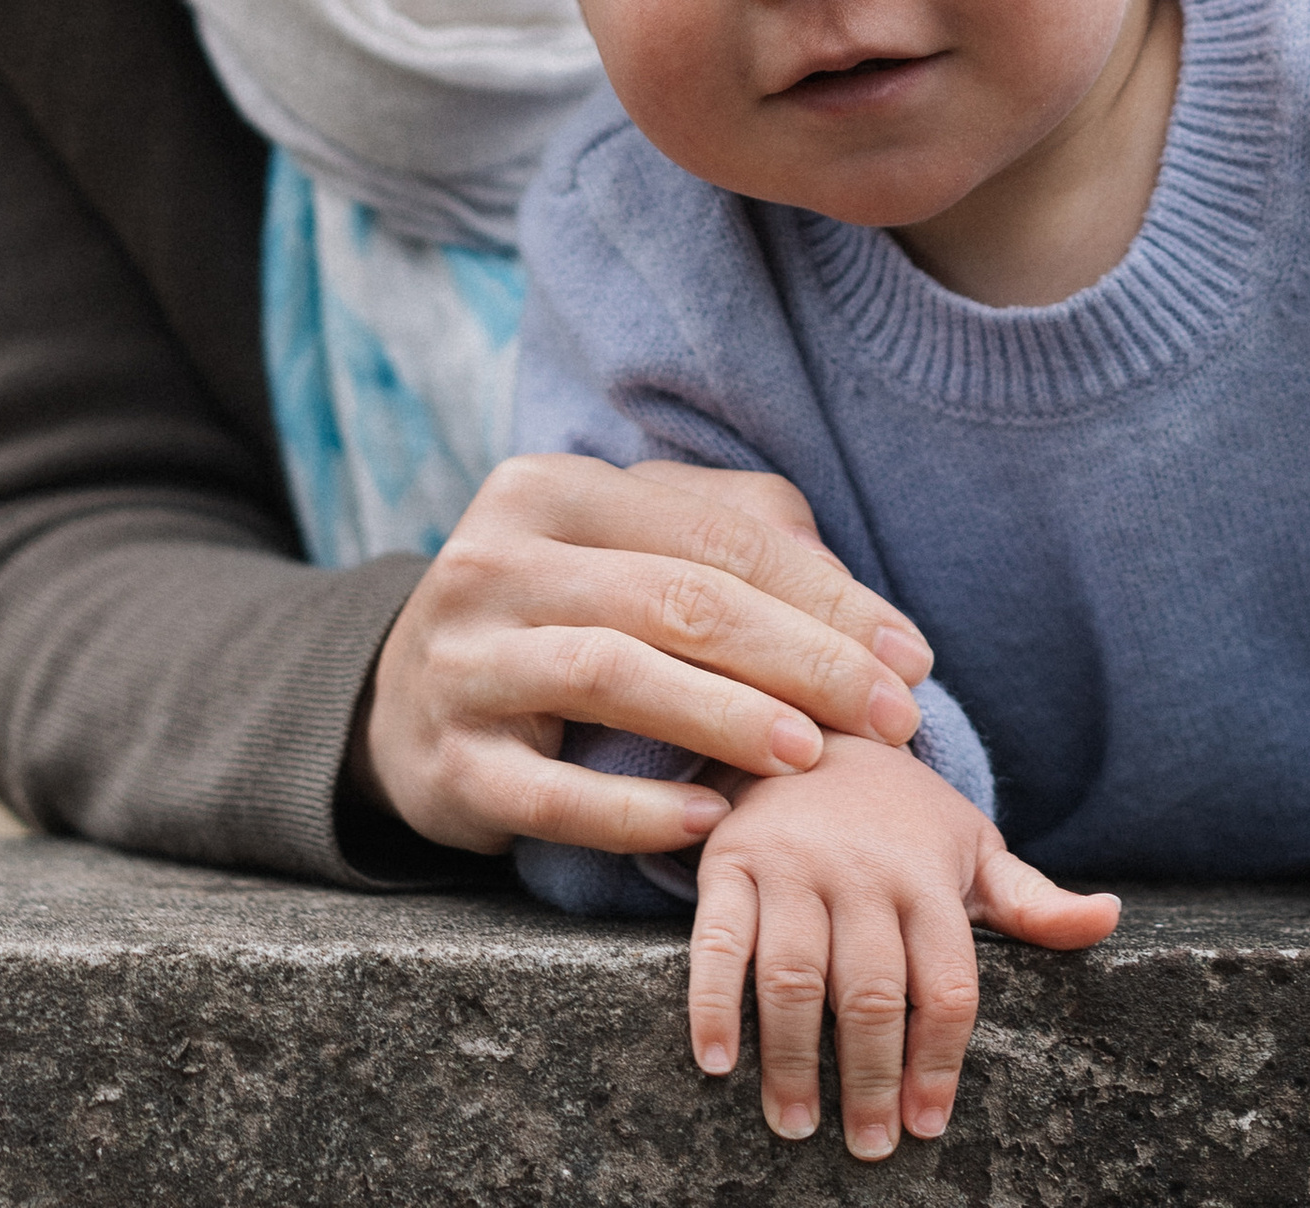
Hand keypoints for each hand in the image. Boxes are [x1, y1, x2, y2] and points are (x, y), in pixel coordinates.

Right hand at [357, 453, 933, 856]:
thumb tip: (864, 609)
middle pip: (678, 600)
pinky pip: (552, 793)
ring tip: (811, 754)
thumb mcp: (631, 549)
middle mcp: (496, 560)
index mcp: (550, 488)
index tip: (908, 657)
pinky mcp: (449, 765)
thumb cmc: (560, 616)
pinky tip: (710, 822)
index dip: (825, 594)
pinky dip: (637, 810)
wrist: (402, 706)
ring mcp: (462, 662)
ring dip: (727, 718)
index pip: (715, 534)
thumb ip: (743, 542)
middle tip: (890, 715)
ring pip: (615, 675)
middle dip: (802, 657)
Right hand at [688, 732, 1119, 1159]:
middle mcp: (860, 870)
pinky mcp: (730, 862)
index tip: (928, 1124)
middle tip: (869, 1146)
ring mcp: (791, 864)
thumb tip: (1109, 918)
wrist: (812, 722)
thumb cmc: (902, 814)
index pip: (946, 984)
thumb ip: (1034, 901)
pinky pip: (716, 941)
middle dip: (871, 1079)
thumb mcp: (972, 847)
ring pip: (792, 976)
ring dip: (792, 1061)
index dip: (940, 1063)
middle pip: (870, 992)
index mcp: (926, 875)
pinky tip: (718, 1062)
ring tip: (797, 1124)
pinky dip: (711, 1004)